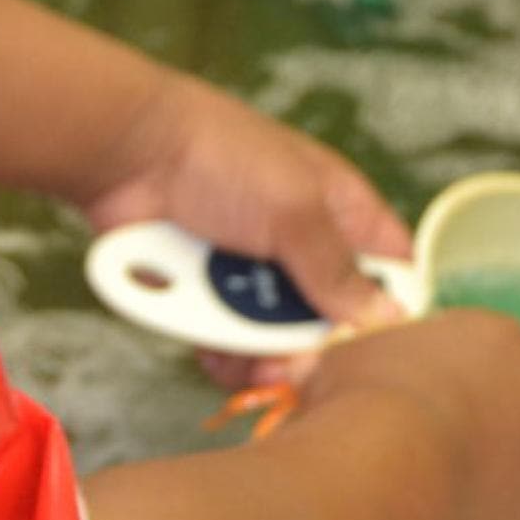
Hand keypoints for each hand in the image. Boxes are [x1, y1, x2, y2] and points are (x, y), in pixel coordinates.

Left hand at [84, 77, 412, 334]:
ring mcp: (251, 274)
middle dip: (316, 350)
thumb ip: (337, 267)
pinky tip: (212, 353)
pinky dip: (222, 353)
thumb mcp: (293, 208)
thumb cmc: (218, 157)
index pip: (392, 269)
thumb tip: (389, 318)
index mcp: (338, 210)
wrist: (125, 153)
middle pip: (332, 323)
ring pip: (278, 343)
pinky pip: (228, 345)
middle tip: (297, 366)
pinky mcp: (206, 296)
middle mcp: (300, 246)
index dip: (394, 312)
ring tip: (249, 364)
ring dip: (264, 358)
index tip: (383, 354)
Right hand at [301, 311, 519, 519]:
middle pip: (504, 403)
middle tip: (415, 433)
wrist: (385, 466)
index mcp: (497, 336)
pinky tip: (426, 507)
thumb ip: (354, 358)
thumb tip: (316, 371)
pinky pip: (495, 512)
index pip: (476, 350)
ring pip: (504, 461)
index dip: (437, 371)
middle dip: (466, 417)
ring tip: (413, 475)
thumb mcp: (345, 355)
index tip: (409, 387)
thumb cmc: (363, 400)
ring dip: (468, 466)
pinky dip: (466, 511)